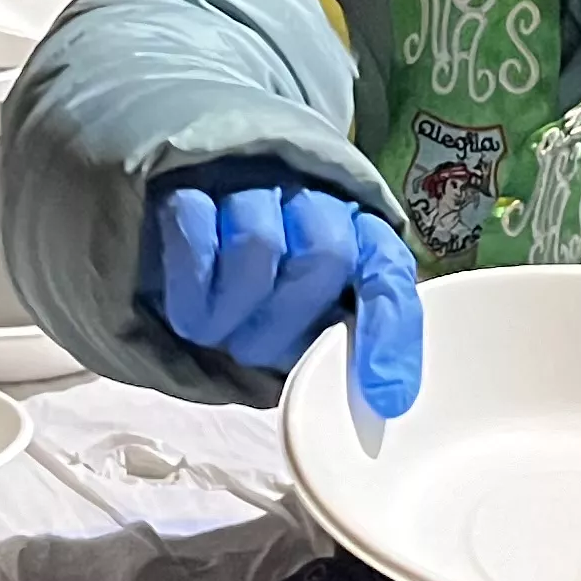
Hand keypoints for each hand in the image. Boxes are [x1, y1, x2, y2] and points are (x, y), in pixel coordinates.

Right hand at [152, 180, 423, 414]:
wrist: (192, 200)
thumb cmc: (261, 275)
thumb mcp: (306, 307)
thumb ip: (334, 335)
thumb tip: (367, 398)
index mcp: (356, 230)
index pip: (389, 272)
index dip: (391, 332)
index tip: (384, 394)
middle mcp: (314, 197)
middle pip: (323, 255)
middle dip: (286, 321)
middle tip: (253, 350)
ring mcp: (252, 181)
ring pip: (257, 245)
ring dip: (231, 309)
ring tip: (216, 330)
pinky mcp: (192, 181)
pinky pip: (195, 228)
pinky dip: (190, 282)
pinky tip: (189, 300)